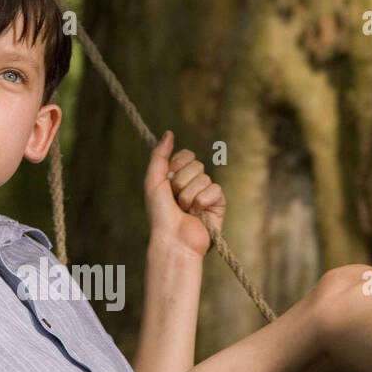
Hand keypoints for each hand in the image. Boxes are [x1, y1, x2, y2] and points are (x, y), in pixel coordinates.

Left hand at [143, 129, 225, 257]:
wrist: (172, 239)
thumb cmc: (159, 214)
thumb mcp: (152, 181)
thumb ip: (159, 155)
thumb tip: (169, 132)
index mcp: (178, 177)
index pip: (186, 155)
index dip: (177, 165)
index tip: (168, 180)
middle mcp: (193, 183)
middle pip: (196, 164)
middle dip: (181, 183)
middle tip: (175, 200)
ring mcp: (206, 193)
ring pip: (204, 177)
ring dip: (189, 196)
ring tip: (185, 210)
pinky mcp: (218, 204)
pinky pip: (215, 189)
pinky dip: (203, 202)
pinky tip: (198, 214)